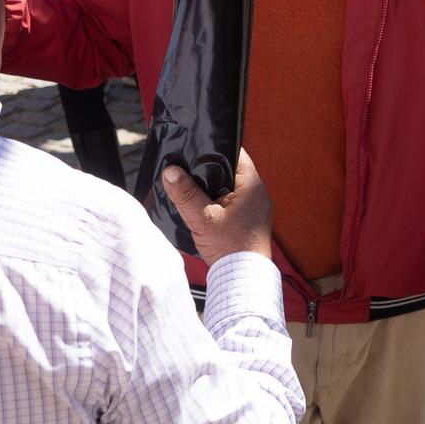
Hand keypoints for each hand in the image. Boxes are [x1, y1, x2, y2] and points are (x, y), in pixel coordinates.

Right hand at [161, 150, 271, 265]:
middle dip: (206, 168)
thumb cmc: (230, 248)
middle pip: (228, 170)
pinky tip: (196, 204)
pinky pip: (226, 202)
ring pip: (225, 187)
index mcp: (251, 186)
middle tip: (183, 163)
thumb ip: (185, 194)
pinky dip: (213, 201)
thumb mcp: (203, 218)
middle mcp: (255, 193)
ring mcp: (251, 208)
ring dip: (208, 187)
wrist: (242, 280)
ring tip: (185, 182)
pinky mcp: (244, 220)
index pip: (235, 153)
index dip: (215, 146)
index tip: (194, 143)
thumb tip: (169, 171)